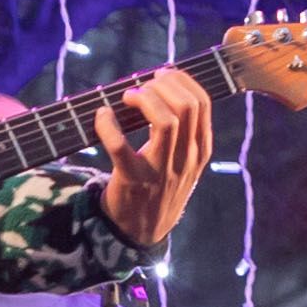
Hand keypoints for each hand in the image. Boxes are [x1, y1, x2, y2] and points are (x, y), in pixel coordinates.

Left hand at [95, 70, 215, 249]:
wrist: (143, 231)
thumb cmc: (161, 187)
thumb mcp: (184, 162)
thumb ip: (184, 132)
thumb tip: (165, 88)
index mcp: (200, 150)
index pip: (203, 103)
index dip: (182, 80)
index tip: (163, 74)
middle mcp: (186, 158)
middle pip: (187, 107)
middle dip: (163, 84)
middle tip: (144, 85)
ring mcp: (162, 170)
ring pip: (165, 121)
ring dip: (144, 98)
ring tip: (129, 96)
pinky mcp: (133, 180)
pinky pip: (120, 146)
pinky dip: (108, 125)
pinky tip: (103, 115)